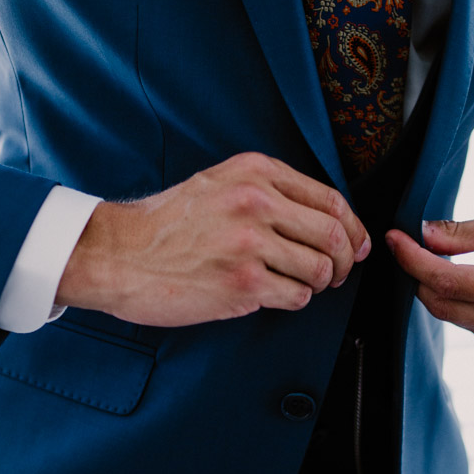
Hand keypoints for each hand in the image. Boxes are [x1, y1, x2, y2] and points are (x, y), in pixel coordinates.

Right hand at [57, 152, 370, 325]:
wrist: (117, 254)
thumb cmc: (164, 224)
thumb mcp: (216, 184)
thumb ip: (266, 190)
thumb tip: (321, 216)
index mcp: (255, 173)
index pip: (330, 199)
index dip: (353, 227)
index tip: (356, 244)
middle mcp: (256, 203)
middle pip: (334, 235)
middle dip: (345, 261)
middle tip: (336, 273)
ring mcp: (250, 245)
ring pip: (318, 269)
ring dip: (316, 284)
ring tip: (297, 284)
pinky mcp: (242, 284)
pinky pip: (295, 297)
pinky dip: (292, 300)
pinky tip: (273, 295)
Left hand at [385, 208, 473, 353]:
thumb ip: (462, 234)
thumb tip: (420, 236)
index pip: (449, 281)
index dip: (414, 260)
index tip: (396, 238)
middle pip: (445, 306)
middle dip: (421, 276)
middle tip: (413, 246)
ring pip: (455, 319)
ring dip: (441, 291)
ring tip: (448, 261)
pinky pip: (471, 328)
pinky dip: (461, 305)